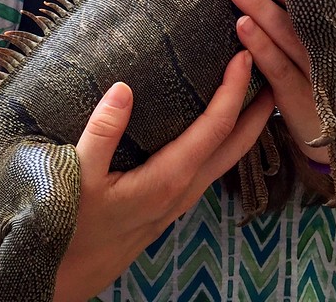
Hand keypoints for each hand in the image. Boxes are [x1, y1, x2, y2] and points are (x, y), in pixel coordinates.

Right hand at [50, 51, 273, 300]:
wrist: (65, 277)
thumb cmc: (70, 228)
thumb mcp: (77, 176)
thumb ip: (102, 132)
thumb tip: (124, 88)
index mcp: (168, 178)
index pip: (215, 127)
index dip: (233, 90)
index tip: (244, 58)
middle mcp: (183, 190)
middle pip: (236, 145)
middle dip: (257, 108)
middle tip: (271, 71)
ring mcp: (179, 201)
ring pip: (226, 159)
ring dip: (244, 126)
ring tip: (251, 95)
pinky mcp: (170, 205)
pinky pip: (209, 168)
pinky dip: (223, 142)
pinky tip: (214, 131)